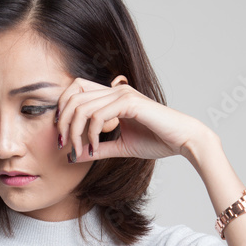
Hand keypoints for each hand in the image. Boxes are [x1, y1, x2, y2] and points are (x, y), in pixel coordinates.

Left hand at [57, 76, 218, 163]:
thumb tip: (73, 156)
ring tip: (78, 150)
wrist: (182, 140)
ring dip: (75, 132)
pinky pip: (98, 116)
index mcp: (112, 95)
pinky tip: (96, 149)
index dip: (62, 110)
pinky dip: (92, 134)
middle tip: (64, 146)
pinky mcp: (129, 102)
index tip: (62, 136)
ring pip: (82, 108)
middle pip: (73, 98)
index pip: (75, 91)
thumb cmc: (157, 141)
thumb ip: (98, 148)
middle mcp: (115, 89)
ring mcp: (122, 94)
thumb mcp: (120, 147)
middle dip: (63, 124)